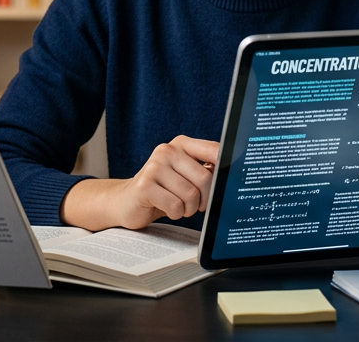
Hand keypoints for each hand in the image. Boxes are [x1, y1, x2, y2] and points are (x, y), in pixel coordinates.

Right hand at [62, 135, 218, 230]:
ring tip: (179, 206)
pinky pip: (175, 206)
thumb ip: (205, 169)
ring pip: (191, 195)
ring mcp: (154, 167)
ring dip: (189, 209)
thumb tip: (231, 174)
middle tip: (197, 205)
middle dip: (205, 199)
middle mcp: (167, 150)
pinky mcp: (144, 186)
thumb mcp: (185, 175)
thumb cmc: (163, 189)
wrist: (127, 200)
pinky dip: (175, 213)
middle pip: (205, 178)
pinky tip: (167, 209)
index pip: (214, 151)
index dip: (226, 168)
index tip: (229, 182)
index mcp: (181, 144)